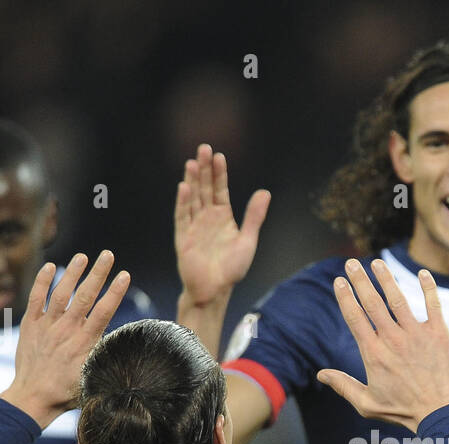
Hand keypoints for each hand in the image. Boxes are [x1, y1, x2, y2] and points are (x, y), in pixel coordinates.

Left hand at [1, 251, 129, 427]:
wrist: (33, 398)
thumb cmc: (66, 393)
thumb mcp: (93, 378)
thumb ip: (105, 358)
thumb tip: (123, 347)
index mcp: (85, 342)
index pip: (104, 311)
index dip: (115, 292)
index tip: (125, 275)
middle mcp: (67, 330)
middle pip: (85, 295)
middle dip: (98, 273)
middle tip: (108, 254)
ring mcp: (47, 326)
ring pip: (61, 293)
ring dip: (72, 273)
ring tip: (83, 256)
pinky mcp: (30, 326)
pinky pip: (36, 298)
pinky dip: (42, 282)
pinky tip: (50, 267)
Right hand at [174, 143, 269, 306]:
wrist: (215, 290)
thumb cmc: (231, 269)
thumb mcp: (247, 240)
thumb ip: (254, 216)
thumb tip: (265, 192)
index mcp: (223, 217)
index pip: (220, 190)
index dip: (219, 174)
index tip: (219, 156)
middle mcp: (207, 218)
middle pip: (204, 188)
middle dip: (204, 169)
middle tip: (204, 148)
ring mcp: (194, 226)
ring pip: (193, 198)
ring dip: (192, 181)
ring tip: (192, 162)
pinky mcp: (184, 237)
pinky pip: (183, 216)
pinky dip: (183, 202)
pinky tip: (185, 187)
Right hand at [317, 258, 448, 432]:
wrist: (438, 413)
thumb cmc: (402, 411)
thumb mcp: (366, 404)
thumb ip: (343, 386)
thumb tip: (321, 374)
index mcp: (374, 354)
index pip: (355, 318)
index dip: (346, 297)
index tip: (339, 281)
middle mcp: (393, 339)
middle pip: (372, 303)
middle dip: (360, 280)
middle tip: (351, 264)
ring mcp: (417, 334)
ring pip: (398, 299)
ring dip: (386, 279)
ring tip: (377, 263)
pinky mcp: (439, 334)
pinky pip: (433, 304)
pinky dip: (428, 287)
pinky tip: (423, 273)